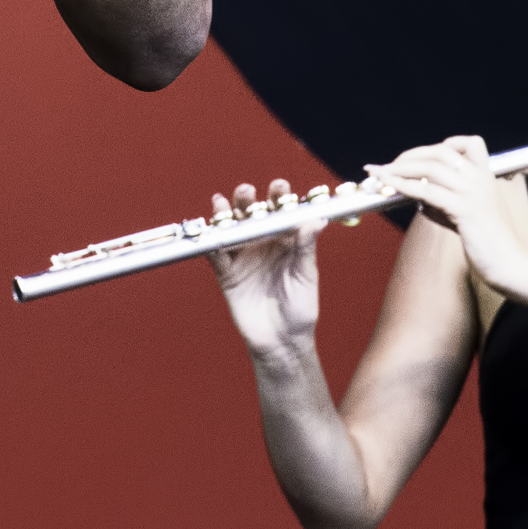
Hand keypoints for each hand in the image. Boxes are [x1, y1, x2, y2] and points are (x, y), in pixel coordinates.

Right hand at [209, 178, 325, 355]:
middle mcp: (263, 244)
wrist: (282, 342)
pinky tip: (210, 230)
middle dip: (247, 200)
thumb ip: (306, 248)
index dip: (279, 197)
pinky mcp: (228, 274)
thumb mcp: (306, 276)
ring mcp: (244, 258)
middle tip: (247, 191)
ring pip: (231, 229)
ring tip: (223, 204)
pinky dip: (211, 242)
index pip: (280, 212)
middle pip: (251, 215)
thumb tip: (317, 219)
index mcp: (286, 241)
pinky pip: (216, 255)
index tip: (280, 187)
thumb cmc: (300, 310)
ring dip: (226, 215)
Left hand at [370, 136, 527, 292]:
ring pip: (432, 168)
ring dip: (400, 168)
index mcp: (486, 177)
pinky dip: (404, 186)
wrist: (511, 266)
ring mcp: (475, 193)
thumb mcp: (465, 214)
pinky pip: (429, 192)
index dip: (441, 145)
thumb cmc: (488, 244)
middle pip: (440, 152)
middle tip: (388, 166)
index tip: (418, 157)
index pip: (468, 143)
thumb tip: (414, 191)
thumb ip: (444, 199)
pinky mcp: (466, 210)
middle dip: (409, 156)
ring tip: (380, 174)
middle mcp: (481, 179)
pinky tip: (391, 188)